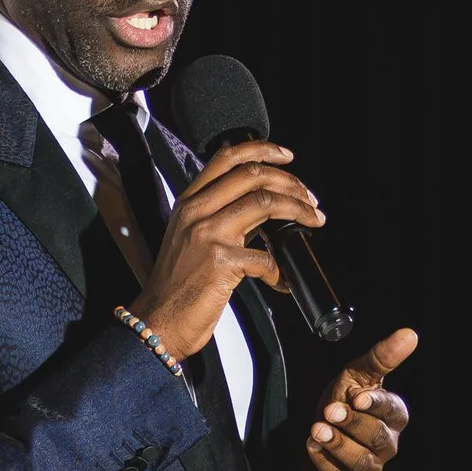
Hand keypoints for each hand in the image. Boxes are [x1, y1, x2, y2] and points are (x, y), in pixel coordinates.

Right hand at [140, 139, 324, 363]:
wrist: (158, 321)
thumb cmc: (177, 286)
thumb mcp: (191, 239)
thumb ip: (221, 217)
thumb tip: (262, 209)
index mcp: (190, 202)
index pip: (227, 158)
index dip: (262, 150)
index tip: (287, 157)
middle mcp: (197, 211)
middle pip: (252, 175)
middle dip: (291, 182)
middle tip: (310, 199)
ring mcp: (208, 234)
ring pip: (265, 203)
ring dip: (298, 211)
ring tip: (313, 221)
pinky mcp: (221, 261)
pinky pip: (265, 257)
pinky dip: (280, 270)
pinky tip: (283, 280)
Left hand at [300, 328, 416, 470]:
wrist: (318, 437)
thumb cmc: (345, 403)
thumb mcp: (357, 376)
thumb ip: (381, 358)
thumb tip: (410, 334)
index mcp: (394, 416)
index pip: (392, 410)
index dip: (376, 404)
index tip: (357, 397)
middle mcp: (388, 443)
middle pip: (377, 436)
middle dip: (352, 423)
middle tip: (330, 411)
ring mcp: (370, 465)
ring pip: (360, 458)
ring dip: (338, 444)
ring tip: (317, 430)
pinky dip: (324, 460)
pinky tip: (312, 446)